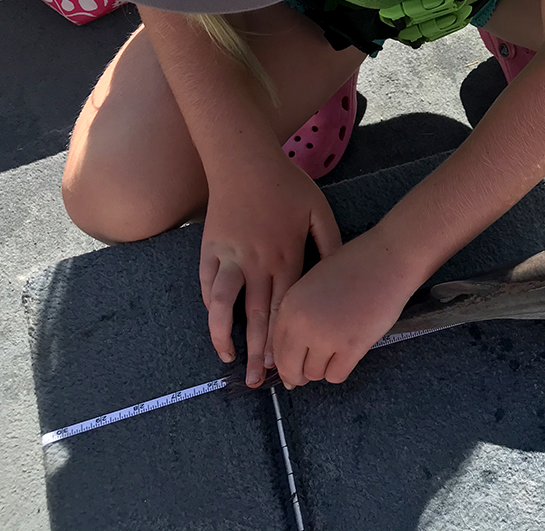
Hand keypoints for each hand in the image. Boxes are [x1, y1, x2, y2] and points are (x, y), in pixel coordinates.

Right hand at [199, 151, 342, 386]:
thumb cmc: (287, 185)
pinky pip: (207, 285)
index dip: (285, 339)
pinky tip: (216, 326)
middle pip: (257, 316)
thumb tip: (337, 275)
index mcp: (286, 256)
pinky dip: (210, 308)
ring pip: (224, 305)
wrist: (244, 160)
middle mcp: (257, 263)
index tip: (287, 364)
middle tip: (260, 383)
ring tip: (229, 360)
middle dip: (259, 353)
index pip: (286, 308)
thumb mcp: (319, 211)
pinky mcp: (210, 249)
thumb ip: (329, 244)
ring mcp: (230, 257)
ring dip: (225, 336)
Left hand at [272, 229, 423, 387]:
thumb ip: (299, 314)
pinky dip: (341, 370)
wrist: (387, 261)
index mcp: (289, 306)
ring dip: (324, 368)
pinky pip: (336, 375)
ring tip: (337, 351)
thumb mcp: (313, 284)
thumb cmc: (354, 266)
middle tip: (312, 370)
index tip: (293, 369)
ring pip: (314, 374)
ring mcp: (326, 337)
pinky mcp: (351, 346)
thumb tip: (293, 353)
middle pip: (290, 369)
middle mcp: (302, 324)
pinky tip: (349, 354)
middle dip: (299, 375)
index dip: (285, 363)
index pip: (276, 349)